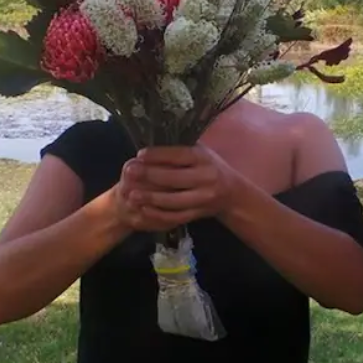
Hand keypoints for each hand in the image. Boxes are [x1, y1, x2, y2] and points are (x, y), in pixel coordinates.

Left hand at [118, 145, 241, 230]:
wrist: (233, 193)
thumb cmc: (210, 167)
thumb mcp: (201, 153)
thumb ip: (180, 151)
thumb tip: (149, 146)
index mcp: (204, 158)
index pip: (179, 155)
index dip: (158, 155)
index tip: (140, 154)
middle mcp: (206, 177)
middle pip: (174, 178)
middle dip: (149, 175)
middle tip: (129, 172)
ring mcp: (203, 198)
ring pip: (173, 200)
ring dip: (151, 198)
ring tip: (132, 194)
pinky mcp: (199, 214)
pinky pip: (176, 216)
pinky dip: (158, 214)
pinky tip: (144, 210)